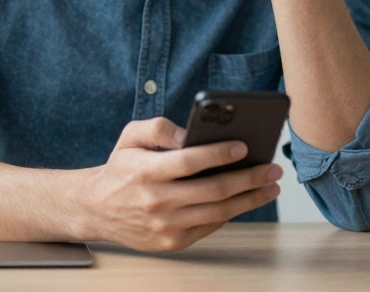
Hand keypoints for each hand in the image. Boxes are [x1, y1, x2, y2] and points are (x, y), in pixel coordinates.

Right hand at [77, 118, 282, 250]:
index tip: (244, 146)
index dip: (218, 154)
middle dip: (249, 178)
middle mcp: (156, 201)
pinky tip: (248, 199)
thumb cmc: (121, 167)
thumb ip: (158, 127)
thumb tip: (190, 134)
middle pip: (212, 190)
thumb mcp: (130, 137)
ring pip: (217, 212)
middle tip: (273, 168)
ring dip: (250, 199)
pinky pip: (210, 226)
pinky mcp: (171, 242)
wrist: (96, 209)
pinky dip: (232, 212)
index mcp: (146, 171)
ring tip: (270, 186)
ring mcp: (164, 225)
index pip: (189, 162)